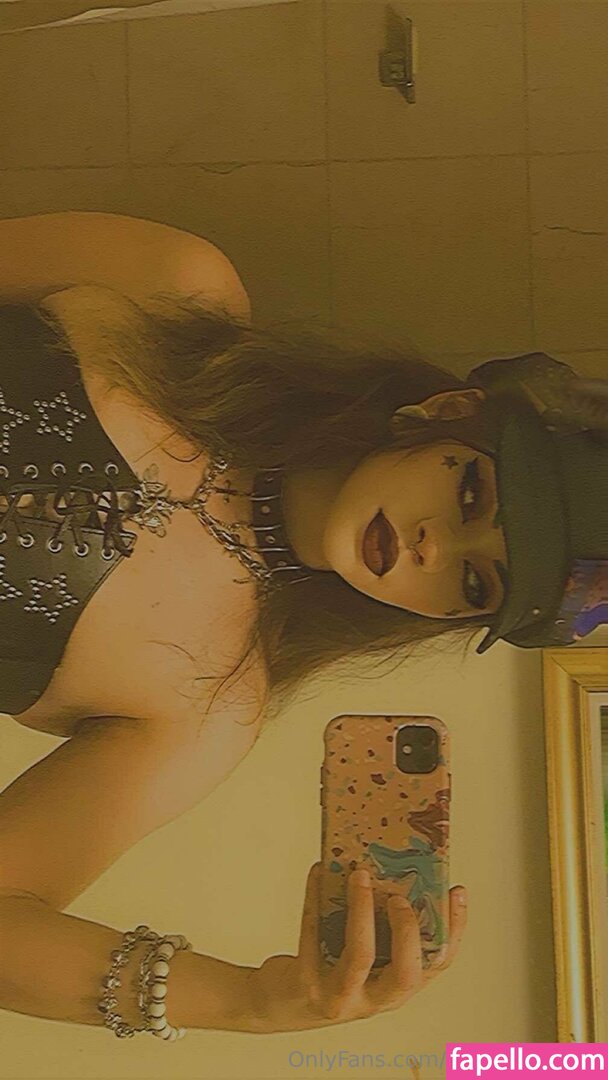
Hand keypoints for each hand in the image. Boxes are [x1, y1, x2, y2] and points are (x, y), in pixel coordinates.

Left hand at [245, 863, 466, 1032]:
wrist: (279, 1003)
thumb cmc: (329, 969)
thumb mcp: (362, 956)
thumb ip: (380, 927)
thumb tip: (389, 868)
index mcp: (395, 988)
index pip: (436, 964)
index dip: (454, 930)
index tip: (456, 891)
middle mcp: (373, 1000)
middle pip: (404, 974)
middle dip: (407, 931)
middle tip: (400, 895)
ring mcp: (340, 996)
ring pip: (359, 956)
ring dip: (362, 911)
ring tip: (360, 875)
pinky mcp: (307, 983)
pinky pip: (313, 935)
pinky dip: (315, 898)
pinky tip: (318, 871)